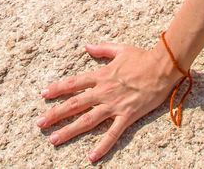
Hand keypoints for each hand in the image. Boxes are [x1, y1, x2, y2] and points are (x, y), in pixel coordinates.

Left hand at [38, 42, 183, 161]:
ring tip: (54, 139)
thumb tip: (87, 46)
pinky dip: (102, 146)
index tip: (44, 95)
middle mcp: (104, 91)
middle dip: (55, 114)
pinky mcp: (127, 115)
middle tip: (40, 123)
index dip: (58, 89)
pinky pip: (112, 133)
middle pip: (74, 104)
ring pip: (87, 120)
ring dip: (69, 130)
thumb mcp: (120, 49)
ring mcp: (114, 105)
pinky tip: (91, 157)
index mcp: (101, 75)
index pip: (74, 83)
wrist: (163, 67)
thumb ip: (102, 49)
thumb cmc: (143, 57)